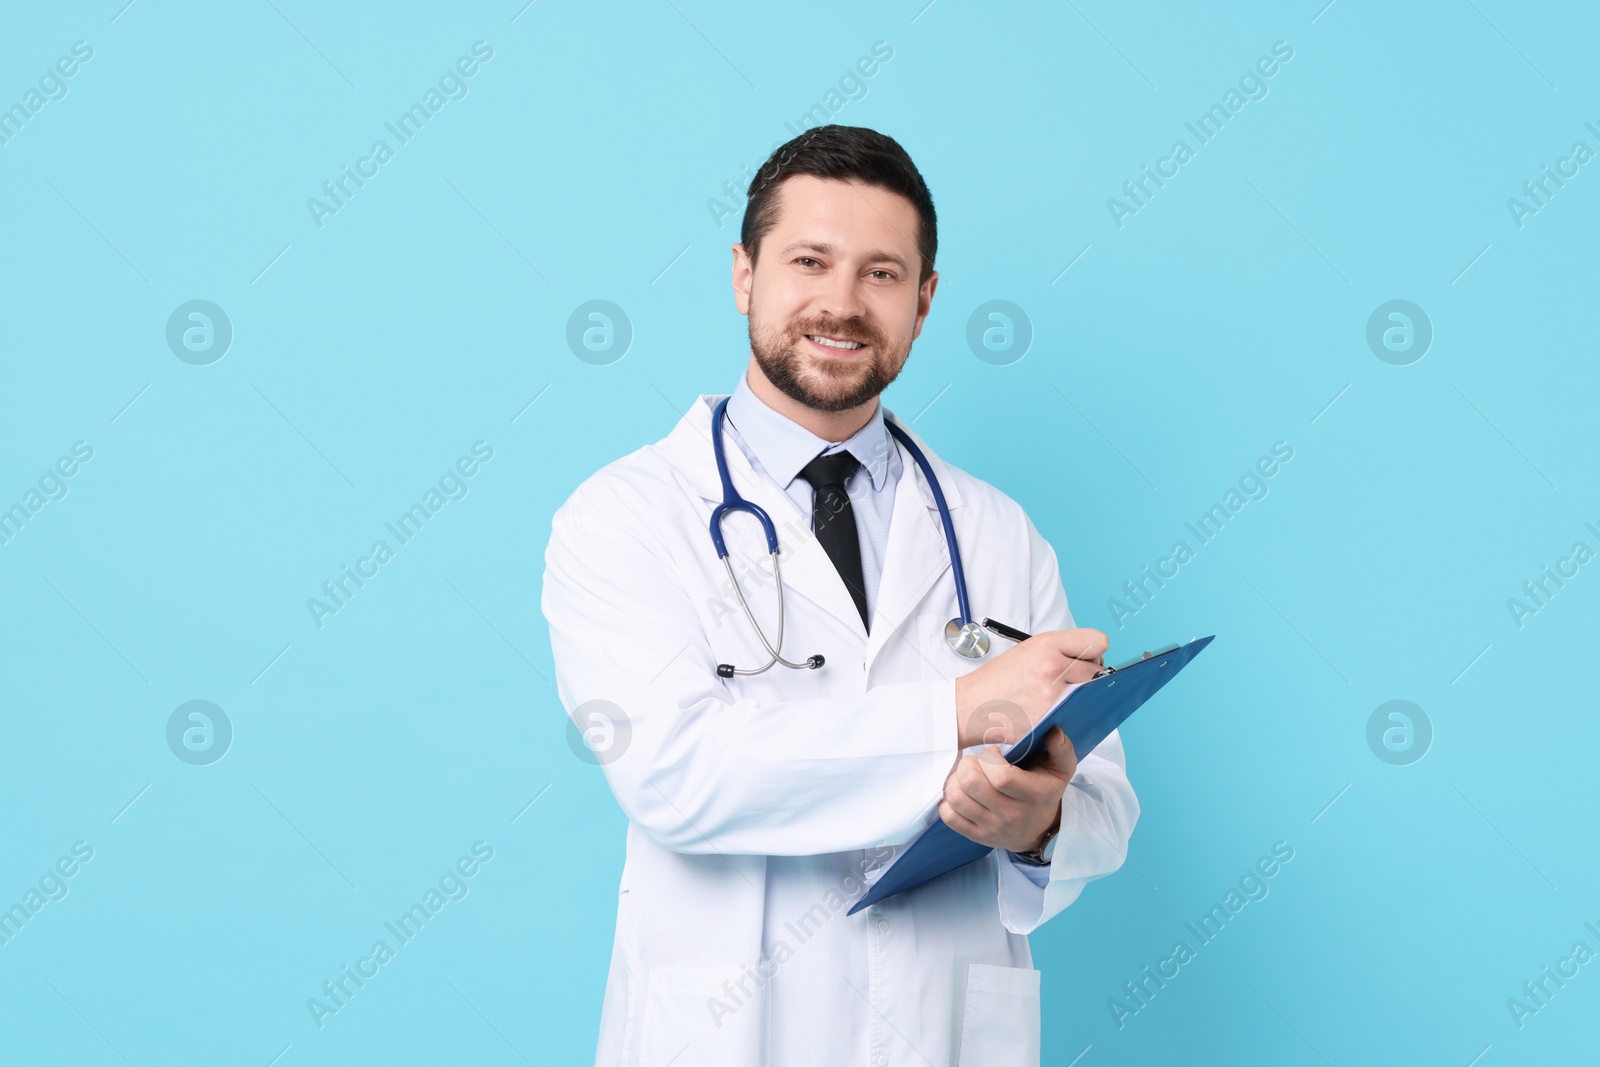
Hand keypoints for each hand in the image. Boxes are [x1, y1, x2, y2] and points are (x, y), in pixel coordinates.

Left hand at [938, 727, 1077, 852]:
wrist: (1039, 830)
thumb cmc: (1045, 792)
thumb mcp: (1061, 770)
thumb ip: (1062, 749)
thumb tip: (1054, 731)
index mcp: (1033, 795)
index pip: (1001, 777)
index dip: (989, 757)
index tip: (993, 752)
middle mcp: (1011, 815)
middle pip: (972, 784)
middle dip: (967, 764)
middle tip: (974, 762)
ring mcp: (992, 828)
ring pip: (957, 798)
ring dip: (955, 780)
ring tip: (967, 775)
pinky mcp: (976, 836)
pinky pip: (949, 817)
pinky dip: (948, 801)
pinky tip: (961, 792)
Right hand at [954, 628, 1106, 748]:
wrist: (970, 705)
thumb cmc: (998, 679)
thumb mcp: (1026, 650)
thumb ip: (1060, 649)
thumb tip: (1092, 660)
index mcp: (1046, 644)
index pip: (1097, 642)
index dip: (1093, 652)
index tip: (1086, 659)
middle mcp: (1052, 666)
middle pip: (1096, 671)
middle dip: (1086, 677)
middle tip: (1067, 682)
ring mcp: (1052, 694)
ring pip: (1089, 694)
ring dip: (1080, 696)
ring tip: (1057, 696)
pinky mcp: (1049, 717)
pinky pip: (1076, 714)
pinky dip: (1068, 714)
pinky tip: (1050, 711)